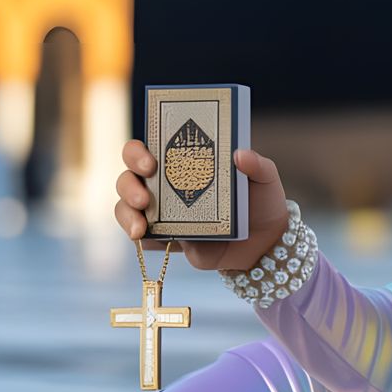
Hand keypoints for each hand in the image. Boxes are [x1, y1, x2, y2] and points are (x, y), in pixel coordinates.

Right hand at [115, 140, 292, 272]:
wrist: (266, 242)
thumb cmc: (260, 201)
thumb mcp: (265, 178)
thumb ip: (257, 164)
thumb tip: (241, 153)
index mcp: (183, 163)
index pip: (148, 149)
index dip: (138, 152)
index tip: (151, 161)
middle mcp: (165, 184)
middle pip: (129, 176)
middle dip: (128, 183)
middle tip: (144, 195)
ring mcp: (162, 212)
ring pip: (126, 206)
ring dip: (126, 212)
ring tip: (140, 226)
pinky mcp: (167, 238)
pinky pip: (140, 235)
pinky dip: (135, 234)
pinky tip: (143, 236)